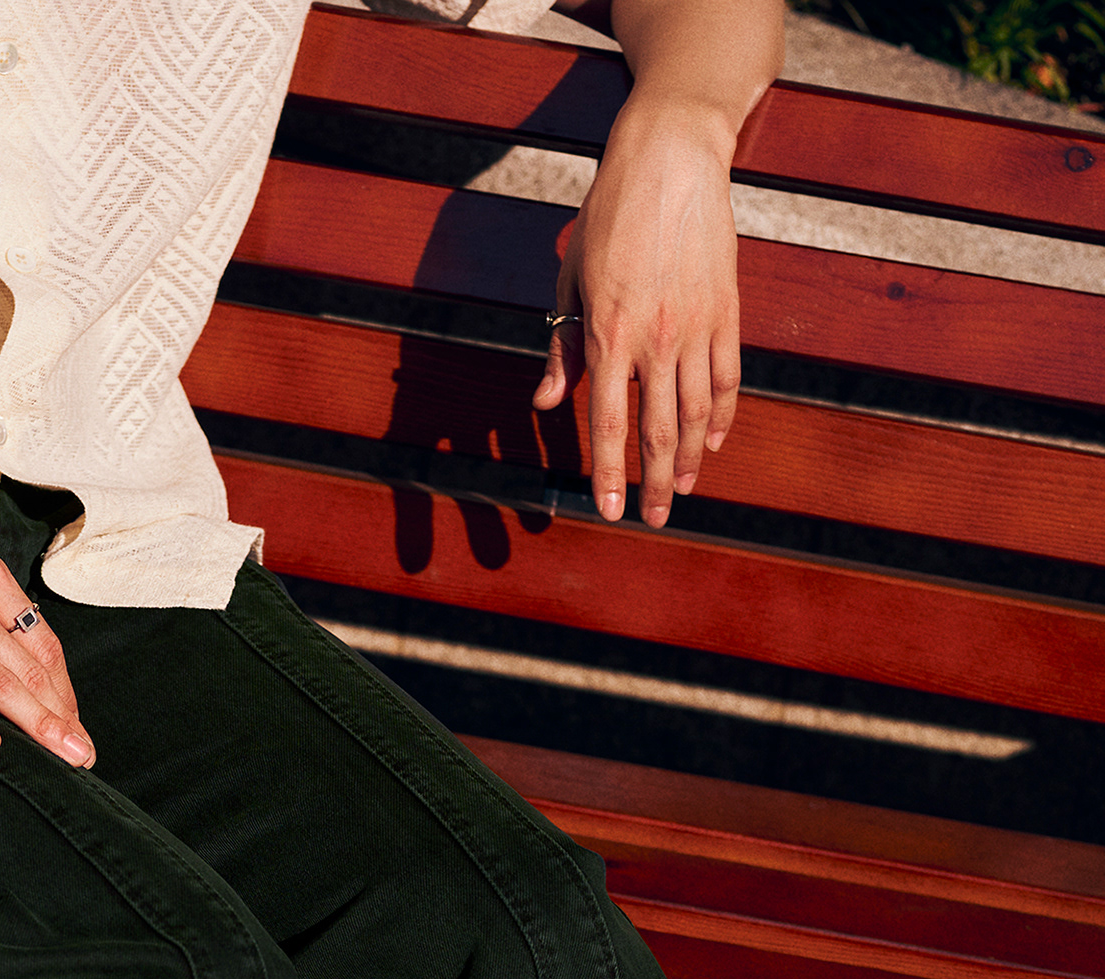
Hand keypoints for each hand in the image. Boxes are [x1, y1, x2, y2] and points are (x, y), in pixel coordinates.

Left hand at [531, 97, 742, 529]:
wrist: (670, 160)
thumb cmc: (610, 218)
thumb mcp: (570, 281)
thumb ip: (563, 347)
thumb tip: (550, 404)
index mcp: (610, 335)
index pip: (611, 424)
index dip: (610, 473)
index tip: (610, 511)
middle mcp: (656, 339)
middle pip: (659, 431)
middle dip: (654, 483)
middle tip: (653, 518)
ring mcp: (697, 326)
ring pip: (697, 413)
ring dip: (689, 459)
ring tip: (681, 490)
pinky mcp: (727, 310)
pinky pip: (727, 378)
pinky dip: (721, 415)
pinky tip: (711, 442)